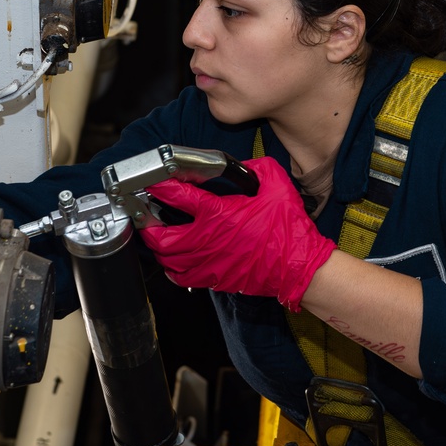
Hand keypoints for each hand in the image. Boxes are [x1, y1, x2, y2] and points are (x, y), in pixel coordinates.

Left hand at [140, 157, 334, 310]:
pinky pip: (179, 277)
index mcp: (220, 214)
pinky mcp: (212, 279)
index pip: (179, 196)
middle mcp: (207, 240)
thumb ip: (252, 168)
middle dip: (148, 220)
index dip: (161, 185)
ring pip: (167, 258)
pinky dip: (171, 266)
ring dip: (157, 243)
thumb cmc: (288, 228)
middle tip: (146, 209)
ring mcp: (208, 263)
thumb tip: (238, 166)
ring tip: (157, 230)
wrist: (298, 266)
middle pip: (160, 235)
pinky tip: (174, 256)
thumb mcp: (275, 183)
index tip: (154, 179)